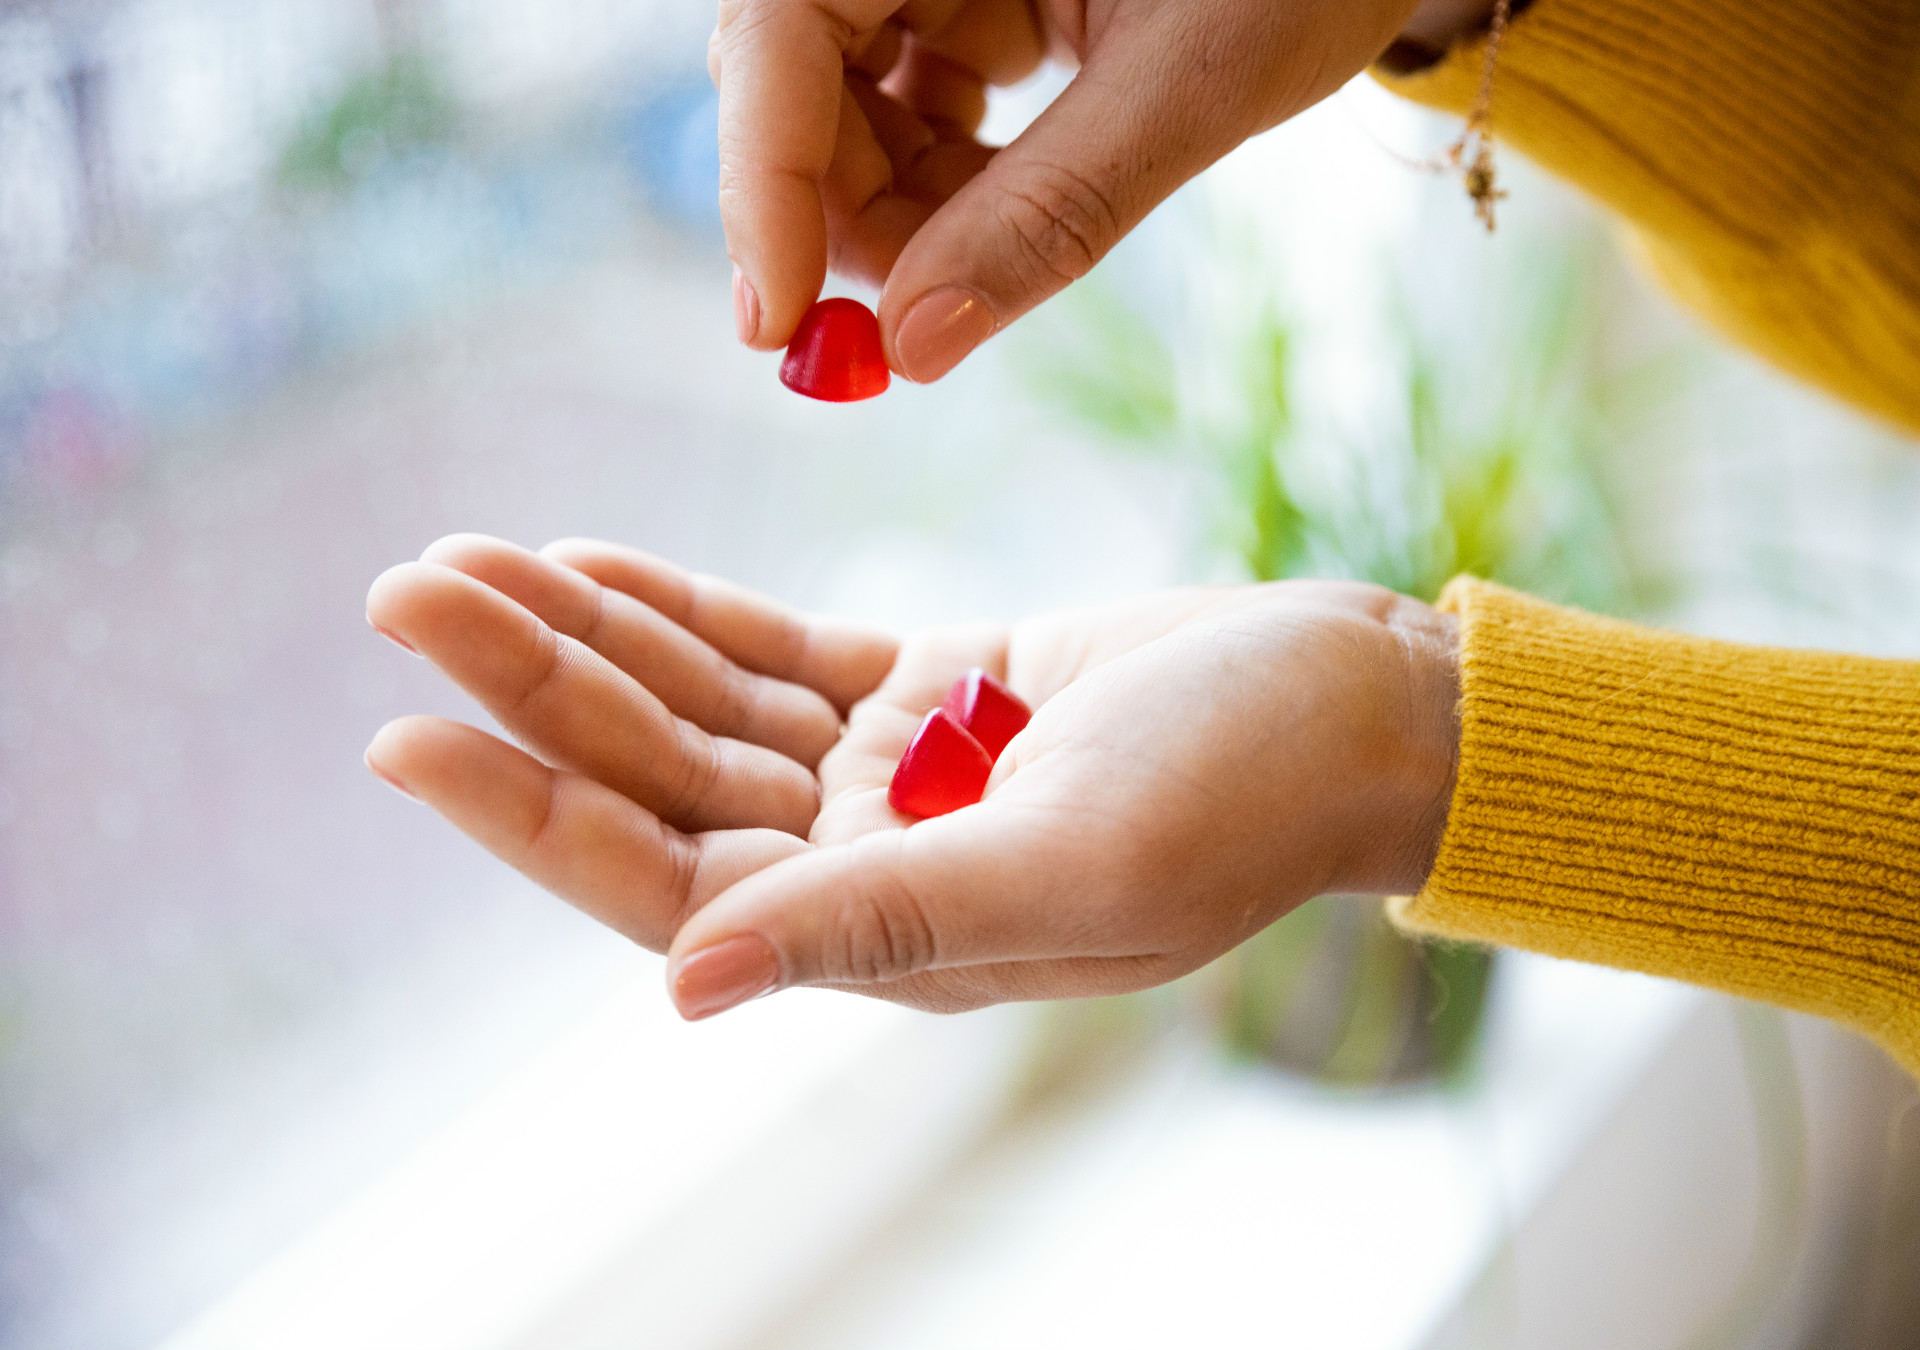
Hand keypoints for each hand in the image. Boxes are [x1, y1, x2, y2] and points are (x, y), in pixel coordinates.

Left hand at [364, 535, 1459, 1018]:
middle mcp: (869, 861)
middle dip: (531, 689)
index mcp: (891, 934)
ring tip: (467, 560)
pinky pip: (775, 652)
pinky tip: (591, 562)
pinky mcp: (931, 687)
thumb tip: (682, 991)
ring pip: (699, 706)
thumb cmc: (1250, 791)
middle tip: (408, 592)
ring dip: (587, 634)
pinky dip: (685, 610)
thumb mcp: (1075, 857)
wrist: (1357, 704)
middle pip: (658, 777)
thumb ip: (883, 919)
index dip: (533, 818)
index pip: (668, 884)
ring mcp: (894, 772)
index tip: (409, 739)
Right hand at [716, 0, 1491, 380]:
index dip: (761, 178)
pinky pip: (909, 107)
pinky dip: (941, 189)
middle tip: (905, 325)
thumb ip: (1050, 212)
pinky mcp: (974, 2)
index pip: (778, 28)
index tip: (778, 328)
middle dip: (835, 212)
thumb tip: (913, 347)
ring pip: (843, 105)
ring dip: (892, 213)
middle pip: (793, 73)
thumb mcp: (1191, 82)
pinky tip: (1006, 211)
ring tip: (985, 258)